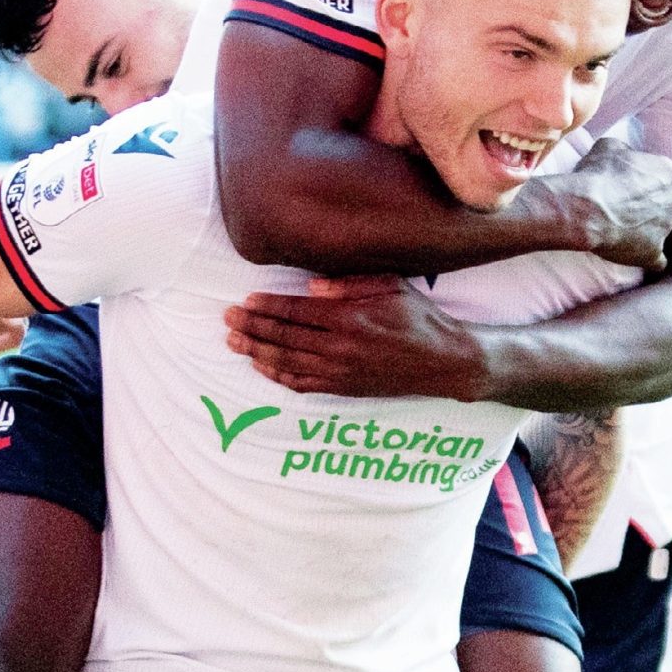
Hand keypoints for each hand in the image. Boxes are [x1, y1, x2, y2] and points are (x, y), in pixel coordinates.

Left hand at [224, 275, 489, 399]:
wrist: (444, 362)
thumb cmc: (418, 318)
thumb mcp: (390, 286)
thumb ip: (349, 283)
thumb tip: (311, 285)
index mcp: (349, 317)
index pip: (296, 311)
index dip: (267, 306)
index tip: (245, 300)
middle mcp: (340, 346)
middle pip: (283, 336)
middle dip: (251, 326)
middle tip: (227, 318)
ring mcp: (340, 371)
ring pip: (286, 362)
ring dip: (256, 351)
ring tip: (233, 342)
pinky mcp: (344, 388)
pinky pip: (302, 384)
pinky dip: (278, 376)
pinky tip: (260, 366)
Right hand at [543, 138, 671, 271]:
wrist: (585, 209)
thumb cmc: (596, 176)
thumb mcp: (608, 147)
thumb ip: (625, 150)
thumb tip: (624, 153)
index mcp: (669, 172)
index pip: (663, 177)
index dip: (644, 182)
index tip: (627, 186)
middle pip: (667, 203)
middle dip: (649, 206)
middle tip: (623, 208)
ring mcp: (666, 228)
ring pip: (661, 229)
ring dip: (645, 230)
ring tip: (618, 229)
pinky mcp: (653, 253)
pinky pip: (657, 260)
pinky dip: (647, 257)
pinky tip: (633, 254)